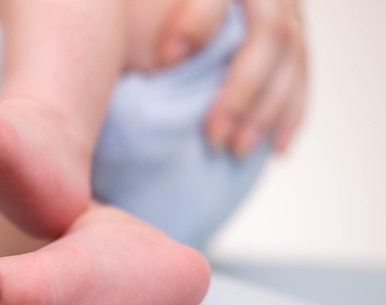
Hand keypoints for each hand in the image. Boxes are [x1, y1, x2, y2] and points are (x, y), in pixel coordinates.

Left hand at [157, 0, 307, 156]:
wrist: (205, 15)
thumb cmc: (157, 12)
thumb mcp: (145, 13)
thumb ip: (146, 25)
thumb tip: (154, 60)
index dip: (198, 22)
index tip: (168, 59)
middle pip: (268, 32)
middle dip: (241, 90)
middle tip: (213, 134)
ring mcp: (286, 11)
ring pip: (291, 58)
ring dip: (266, 111)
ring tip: (238, 149)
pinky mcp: (294, 39)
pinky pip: (301, 75)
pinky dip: (290, 114)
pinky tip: (277, 147)